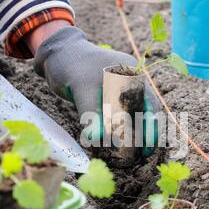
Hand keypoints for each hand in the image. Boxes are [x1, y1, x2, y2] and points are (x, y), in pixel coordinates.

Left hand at [34, 26, 158, 155]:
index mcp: (131, 75)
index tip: (147, 148)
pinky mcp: (109, 97)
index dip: (151, 128)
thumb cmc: (70, 64)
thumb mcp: (80, 88)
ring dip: (133, 134)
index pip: (149, 105)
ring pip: (133, 116)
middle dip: (145, 134)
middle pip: (145, 112)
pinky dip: (119, 130)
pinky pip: (120, 116)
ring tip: (130, 155)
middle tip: (141, 157)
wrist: (56, 52)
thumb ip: (90, 112)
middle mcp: (131, 82)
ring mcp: (121, 89)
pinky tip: (115, 144)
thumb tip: (96, 139)